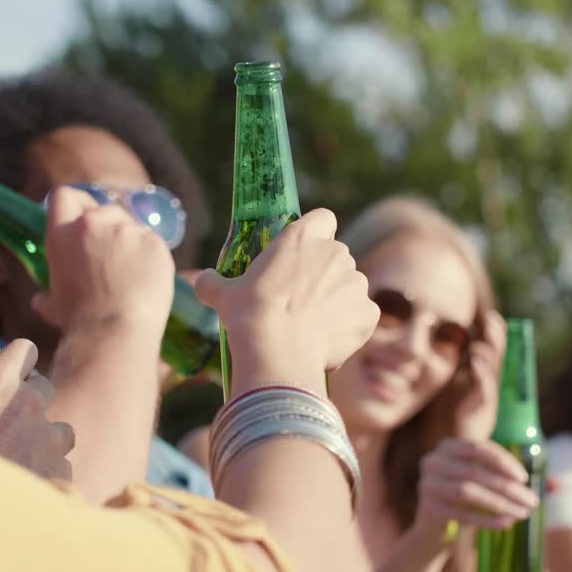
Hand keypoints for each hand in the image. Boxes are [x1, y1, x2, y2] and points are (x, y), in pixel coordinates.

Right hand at [0, 339, 74, 480]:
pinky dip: (48, 479)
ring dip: (44, 442)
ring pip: (60, 431)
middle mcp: (28, 406)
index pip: (24, 350)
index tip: (9, 376)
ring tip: (19, 464)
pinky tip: (25, 495)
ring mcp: (48, 440)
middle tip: (8, 427)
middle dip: (30, 404)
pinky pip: (62, 469)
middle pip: (44, 389)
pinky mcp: (60, 473)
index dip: (18, 363)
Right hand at [32, 185, 174, 335]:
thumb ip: (48, 297)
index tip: (84, 219)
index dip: (77, 205)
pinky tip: (148, 280)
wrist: (115, 332)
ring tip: (132, 274)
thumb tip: (39, 302)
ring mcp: (126, 230)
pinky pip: (153, 242)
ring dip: (132, 241)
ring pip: (132, 224)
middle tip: (115, 258)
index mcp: (62, 234)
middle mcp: (92, 224)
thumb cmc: (81, 323)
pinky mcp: (154, 241)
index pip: (64, 195)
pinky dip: (152, 257)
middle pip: (104, 209)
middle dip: (110, 228)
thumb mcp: (56, 307)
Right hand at [195, 208, 377, 392]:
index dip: (317, 233)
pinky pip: (362, 317)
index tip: (306, 252)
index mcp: (303, 237)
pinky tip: (327, 344)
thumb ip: (213, 282)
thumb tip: (202, 281)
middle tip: (301, 301)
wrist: (279, 352)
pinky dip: (350, 329)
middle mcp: (336, 253)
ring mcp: (357, 283)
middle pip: (337, 257)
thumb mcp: (223, 295)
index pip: (323, 218)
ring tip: (312, 328)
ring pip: (350, 288)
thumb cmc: (249, 316)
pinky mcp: (369, 312)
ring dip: (338, 302)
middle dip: (324, 275)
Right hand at [412, 438, 539, 545]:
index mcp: (449, 447)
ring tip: (522, 513)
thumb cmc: (468, 501)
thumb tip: (558, 485)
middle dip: (508, 487)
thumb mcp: (488, 484)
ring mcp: (427, 485)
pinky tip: (507, 523)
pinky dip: (487, 519)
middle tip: (532, 502)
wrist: (435, 530)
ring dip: (500, 503)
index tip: (525, 478)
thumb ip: (518, 481)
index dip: (503, 462)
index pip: (478, 448)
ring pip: (468, 492)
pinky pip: (462, 514)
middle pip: (475, 472)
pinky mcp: (429, 509)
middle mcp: (433, 462)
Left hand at [454, 310, 506, 438]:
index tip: (491, 316)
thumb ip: (458, 369)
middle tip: (492, 318)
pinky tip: (475, 363)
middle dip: (497, 339)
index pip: (493, 352)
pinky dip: (481, 376)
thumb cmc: (453, 418)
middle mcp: (489, 388)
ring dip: (488, 356)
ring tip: (480, 341)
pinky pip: (485, 391)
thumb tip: (457, 344)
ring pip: (493, 373)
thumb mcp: (454, 388)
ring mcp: (488, 400)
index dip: (495, 335)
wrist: (455, 450)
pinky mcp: (482, 413)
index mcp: (484, 380)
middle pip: (498, 358)